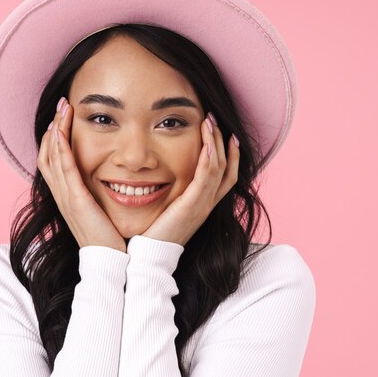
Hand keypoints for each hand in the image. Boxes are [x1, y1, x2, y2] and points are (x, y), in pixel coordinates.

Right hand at [37, 97, 126, 252]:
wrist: (112, 263)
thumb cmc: (111, 238)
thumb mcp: (102, 210)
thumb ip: (100, 194)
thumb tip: (112, 177)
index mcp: (68, 196)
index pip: (53, 161)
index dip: (54, 138)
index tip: (62, 117)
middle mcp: (62, 196)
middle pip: (47, 154)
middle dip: (53, 127)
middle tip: (61, 105)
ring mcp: (66, 198)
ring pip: (51, 157)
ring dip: (56, 131)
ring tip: (62, 109)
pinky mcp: (76, 202)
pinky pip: (64, 170)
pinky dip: (60, 149)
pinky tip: (61, 131)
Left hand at [141, 112, 239, 246]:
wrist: (149, 258)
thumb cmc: (152, 234)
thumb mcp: (166, 211)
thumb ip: (170, 195)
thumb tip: (159, 178)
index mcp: (202, 205)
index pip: (225, 175)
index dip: (229, 154)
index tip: (226, 134)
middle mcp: (207, 204)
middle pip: (227, 168)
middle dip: (223, 141)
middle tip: (215, 119)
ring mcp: (202, 205)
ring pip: (219, 168)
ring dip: (215, 142)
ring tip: (209, 122)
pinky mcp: (192, 206)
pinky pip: (207, 177)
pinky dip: (209, 158)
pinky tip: (207, 143)